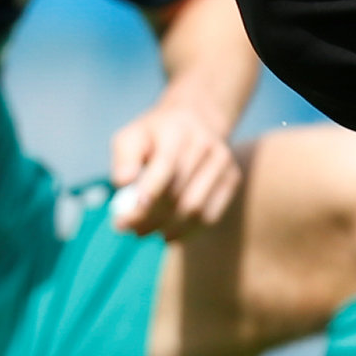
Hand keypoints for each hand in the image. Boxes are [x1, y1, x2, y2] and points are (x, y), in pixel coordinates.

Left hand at [107, 101, 242, 237]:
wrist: (195, 120)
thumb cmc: (154, 136)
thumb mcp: (132, 137)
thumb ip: (125, 158)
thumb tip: (123, 182)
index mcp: (177, 131)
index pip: (166, 166)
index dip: (148, 195)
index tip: (124, 219)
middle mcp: (205, 144)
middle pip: (178, 193)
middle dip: (149, 218)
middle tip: (128, 229)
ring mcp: (223, 162)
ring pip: (195, 210)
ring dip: (166, 228)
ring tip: (144, 233)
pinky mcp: (232, 178)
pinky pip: (210, 216)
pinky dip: (187, 232)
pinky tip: (168, 234)